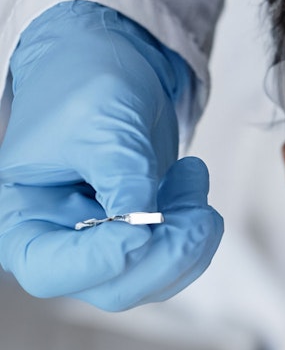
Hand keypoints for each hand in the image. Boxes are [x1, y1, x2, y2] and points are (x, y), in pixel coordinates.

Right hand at [0, 1, 223, 309]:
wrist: (113, 62)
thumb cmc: (87, 84)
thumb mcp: (102, 125)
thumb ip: (122, 179)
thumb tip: (145, 228)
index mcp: (21, 216)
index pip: (51, 269)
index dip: (101, 259)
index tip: (145, 225)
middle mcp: (57, 240)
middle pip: (113, 287)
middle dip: (167, 253)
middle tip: (198, 207)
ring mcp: (101, 244)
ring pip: (153, 279)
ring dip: (191, 239)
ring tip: (193, 178)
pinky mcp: (140, 236)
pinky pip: (174, 261)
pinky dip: (197, 233)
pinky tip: (192, 187)